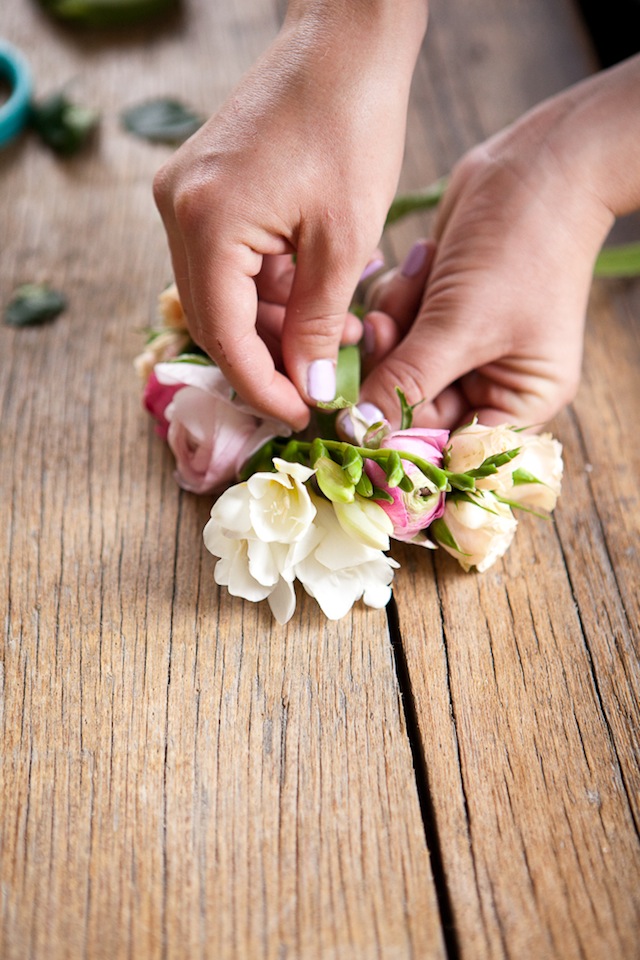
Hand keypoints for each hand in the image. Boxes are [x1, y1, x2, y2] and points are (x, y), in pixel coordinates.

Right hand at [153, 2, 426, 429]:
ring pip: (221, 294)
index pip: (223, 336)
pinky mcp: (202, 187)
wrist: (344, 40)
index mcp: (206, 222)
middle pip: (214, 319)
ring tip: (333, 337)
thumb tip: (311, 389)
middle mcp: (178, 210)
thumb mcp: (345, 241)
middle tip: (318, 385)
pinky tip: (312, 299)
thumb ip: (320, 323)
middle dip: (268, 360)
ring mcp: (184, 195)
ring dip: (272, 325)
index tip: (301, 415)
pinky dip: (266, 289)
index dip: (262, 387)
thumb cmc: (353, 125)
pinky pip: (227, 261)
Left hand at [354, 60, 639, 428]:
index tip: (359, 429)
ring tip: (417, 281)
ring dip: (393, 326)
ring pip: (395, 365)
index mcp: (519, 401)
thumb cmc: (521, 247)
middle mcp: (490, 380)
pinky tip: (421, 262)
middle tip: (382, 329)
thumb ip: (407, 382)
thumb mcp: (462, 324)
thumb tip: (359, 430)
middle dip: (392, 367)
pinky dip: (396, 299)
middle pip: (413, 408)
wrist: (538, 163)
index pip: (451, 449)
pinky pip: (394, 327)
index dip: (404, 443)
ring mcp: (461, 345)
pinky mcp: (437, 312)